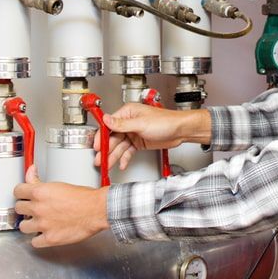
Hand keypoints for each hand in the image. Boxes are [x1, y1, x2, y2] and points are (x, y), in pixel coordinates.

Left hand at [14, 164, 108, 246]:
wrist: (97, 210)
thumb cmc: (84, 197)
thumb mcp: (60, 184)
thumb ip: (40, 180)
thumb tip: (31, 171)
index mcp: (40, 192)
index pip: (17, 191)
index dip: (22, 193)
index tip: (24, 195)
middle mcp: (38, 208)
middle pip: (18, 208)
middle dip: (25, 208)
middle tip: (33, 208)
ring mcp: (43, 225)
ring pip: (23, 226)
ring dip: (29, 224)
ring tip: (38, 222)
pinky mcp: (49, 239)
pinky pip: (33, 242)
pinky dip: (38, 239)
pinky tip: (44, 234)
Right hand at [94, 104, 210, 170]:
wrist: (180, 131)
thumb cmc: (166, 121)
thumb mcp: (141, 123)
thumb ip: (122, 124)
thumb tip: (106, 119)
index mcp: (128, 113)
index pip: (109, 125)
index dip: (101, 137)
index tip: (97, 146)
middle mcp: (129, 123)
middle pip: (113, 137)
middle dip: (106, 149)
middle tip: (99, 159)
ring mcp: (134, 133)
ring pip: (120, 146)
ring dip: (113, 156)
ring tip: (107, 165)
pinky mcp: (139, 142)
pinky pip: (128, 151)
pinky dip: (124, 158)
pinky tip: (121, 164)